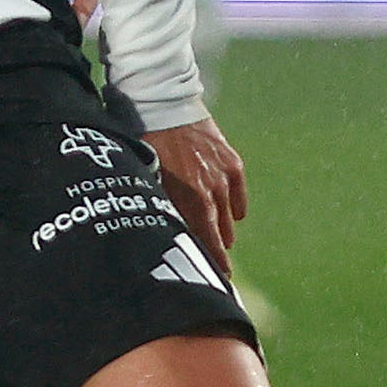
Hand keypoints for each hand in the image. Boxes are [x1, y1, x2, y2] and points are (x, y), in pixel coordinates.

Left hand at [147, 116, 247, 271]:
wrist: (165, 106)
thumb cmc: (148, 145)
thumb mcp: (149, 182)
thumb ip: (164, 210)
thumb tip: (166, 236)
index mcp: (191, 200)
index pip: (207, 242)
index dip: (215, 263)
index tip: (220, 279)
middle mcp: (211, 191)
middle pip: (220, 234)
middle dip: (216, 249)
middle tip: (213, 263)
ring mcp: (224, 177)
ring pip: (230, 218)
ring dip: (224, 230)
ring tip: (220, 240)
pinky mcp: (232, 163)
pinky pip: (239, 197)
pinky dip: (235, 208)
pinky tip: (232, 216)